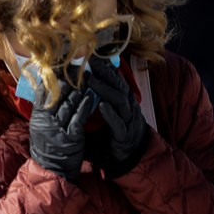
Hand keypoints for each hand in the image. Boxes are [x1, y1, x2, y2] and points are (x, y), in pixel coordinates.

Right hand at [28, 78, 94, 180]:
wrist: (53, 169)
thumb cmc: (48, 145)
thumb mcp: (40, 125)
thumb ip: (43, 107)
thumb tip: (46, 85)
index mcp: (37, 116)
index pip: (44, 90)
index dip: (54, 77)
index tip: (63, 66)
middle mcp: (45, 121)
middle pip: (58, 94)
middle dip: (69, 80)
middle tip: (79, 69)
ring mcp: (58, 129)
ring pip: (69, 104)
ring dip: (80, 90)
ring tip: (88, 79)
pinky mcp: (71, 137)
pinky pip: (79, 118)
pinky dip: (85, 106)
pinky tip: (92, 97)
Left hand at [87, 56, 147, 175]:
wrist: (129, 156)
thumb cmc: (114, 133)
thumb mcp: (107, 112)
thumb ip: (99, 99)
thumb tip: (84, 83)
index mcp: (123, 101)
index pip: (115, 80)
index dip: (106, 69)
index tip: (93, 57)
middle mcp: (128, 107)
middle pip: (119, 86)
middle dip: (105, 74)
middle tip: (91, 63)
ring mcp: (128, 120)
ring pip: (119, 101)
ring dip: (105, 90)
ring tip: (91, 81)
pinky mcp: (125, 135)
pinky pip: (119, 122)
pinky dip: (111, 114)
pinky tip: (102, 106)